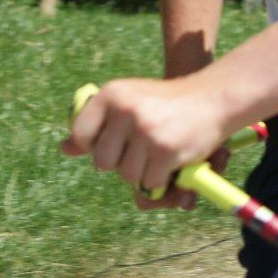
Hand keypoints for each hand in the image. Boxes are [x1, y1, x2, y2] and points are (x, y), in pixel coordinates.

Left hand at [61, 76, 229, 209]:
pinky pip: (150, 183)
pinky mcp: (165, 150)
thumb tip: (63, 149)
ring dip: (144, 173)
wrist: (213, 98)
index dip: (94, 146)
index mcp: (111, 94)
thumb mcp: (129, 102)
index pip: (80, 135)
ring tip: (159, 153)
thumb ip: (97, 124)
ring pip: (127, 176)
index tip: (114, 142)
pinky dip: (162, 179)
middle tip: (141, 149)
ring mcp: (145, 130)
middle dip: (121, 164)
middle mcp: (125, 109)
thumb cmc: (166, 103)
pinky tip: (173, 160)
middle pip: (102, 162)